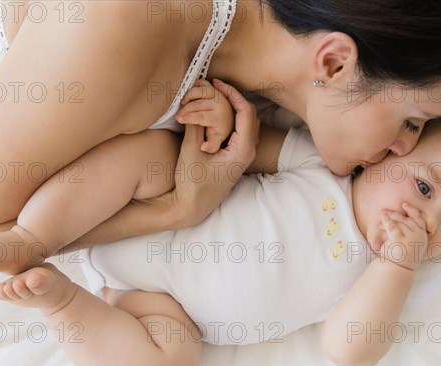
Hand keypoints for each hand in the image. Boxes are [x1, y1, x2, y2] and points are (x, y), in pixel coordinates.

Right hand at [165, 80, 259, 227]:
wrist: (193, 207)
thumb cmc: (191, 183)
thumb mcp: (190, 152)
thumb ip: (195, 125)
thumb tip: (195, 101)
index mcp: (242, 150)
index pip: (246, 112)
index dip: (233, 93)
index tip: (217, 83)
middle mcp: (247, 152)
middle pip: (250, 115)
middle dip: (234, 97)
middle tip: (216, 86)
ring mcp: (243, 155)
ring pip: (246, 123)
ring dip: (234, 107)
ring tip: (215, 95)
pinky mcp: (236, 157)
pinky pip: (240, 131)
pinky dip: (231, 117)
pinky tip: (215, 112)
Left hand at [379, 202, 427, 269]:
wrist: (397, 269)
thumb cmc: (400, 256)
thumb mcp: (408, 242)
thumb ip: (407, 231)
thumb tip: (395, 216)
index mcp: (422, 236)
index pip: (420, 219)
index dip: (412, 210)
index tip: (404, 204)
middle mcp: (418, 236)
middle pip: (406, 219)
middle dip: (394, 215)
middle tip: (384, 212)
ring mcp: (410, 237)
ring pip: (398, 222)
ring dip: (388, 219)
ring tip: (380, 218)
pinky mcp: (400, 239)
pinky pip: (392, 226)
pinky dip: (386, 220)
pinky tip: (382, 216)